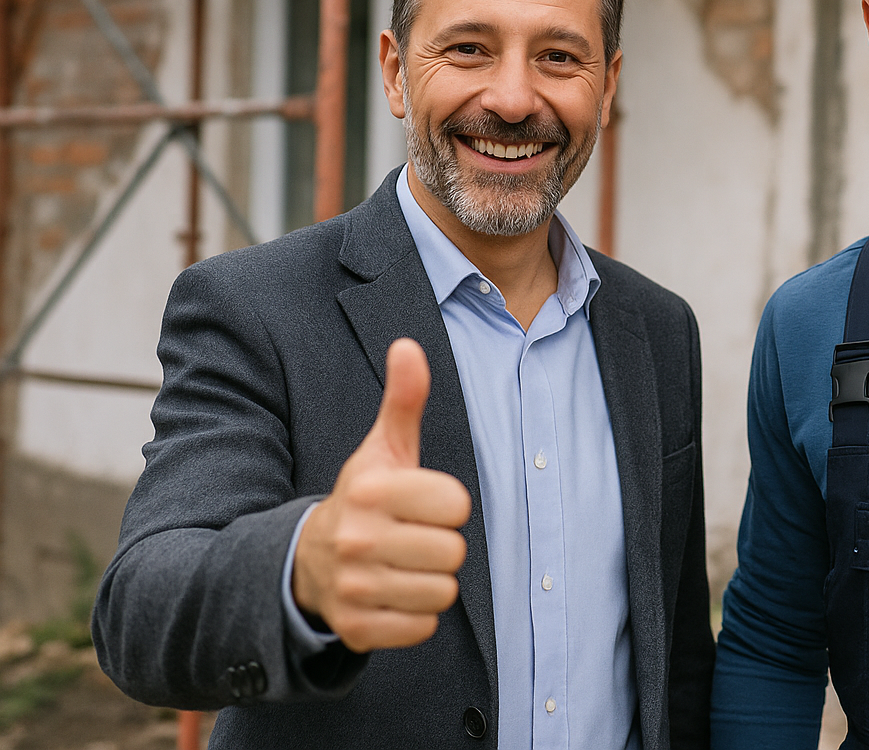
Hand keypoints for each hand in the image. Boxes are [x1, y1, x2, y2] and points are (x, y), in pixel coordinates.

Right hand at [293, 338, 471, 651]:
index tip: (422, 504)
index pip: (456, 505)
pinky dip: (415, 616)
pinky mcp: (355, 628)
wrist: (305, 561)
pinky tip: (392, 594)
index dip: (447, 505)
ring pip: (442, 593)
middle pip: (453, 552)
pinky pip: (422, 627)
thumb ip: (403, 399)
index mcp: (369, 489)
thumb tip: (408, 345)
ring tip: (403, 566)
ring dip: (431, 582)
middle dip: (441, 546)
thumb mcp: (382, 449)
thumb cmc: (364, 498)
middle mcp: (356, 538)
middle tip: (412, 538)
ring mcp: (352, 586)